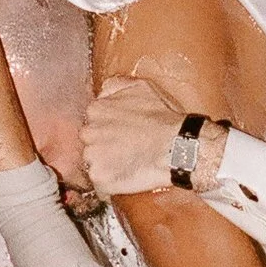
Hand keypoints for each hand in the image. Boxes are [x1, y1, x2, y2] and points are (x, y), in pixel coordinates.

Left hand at [82, 74, 225, 200]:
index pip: (93, 120)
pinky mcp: (100, 177)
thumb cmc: (163, 118)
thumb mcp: (141, 86)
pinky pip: (99, 181)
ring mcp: (92, 156)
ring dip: (107, 163)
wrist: (176, 147)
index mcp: (96, 109)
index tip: (123, 132)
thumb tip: (103, 90)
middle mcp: (89, 132)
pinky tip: (128, 174)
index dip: (109, 127)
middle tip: (127, 148)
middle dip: (105, 145)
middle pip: (90, 141)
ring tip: (129, 162)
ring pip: (93, 161)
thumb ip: (115, 85)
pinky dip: (111, 180)